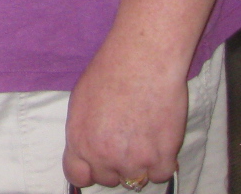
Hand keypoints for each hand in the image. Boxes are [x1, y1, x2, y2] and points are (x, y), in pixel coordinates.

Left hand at [63, 41, 187, 189]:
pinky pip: (161, 174)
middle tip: (126, 140)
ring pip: (136, 179)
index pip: (77, 175)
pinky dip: (163, 162)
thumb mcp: (80, 102)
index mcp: (79, 140)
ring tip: (143, 136)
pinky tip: (160, 140)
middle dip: (116, 164)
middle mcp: (104, 155)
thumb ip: (83, 132)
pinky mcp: (162, 157)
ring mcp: (134, 160)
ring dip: (140, 164)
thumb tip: (87, 149)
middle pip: (109, 178)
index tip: (97, 164)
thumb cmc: (109, 73)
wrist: (142, 61)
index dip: (88, 170)